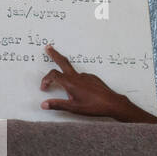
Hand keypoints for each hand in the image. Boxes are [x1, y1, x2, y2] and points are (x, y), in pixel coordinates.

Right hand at [39, 44, 156, 122]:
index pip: (53, 75)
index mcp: (71, 83)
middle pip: (63, 61)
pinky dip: (77, 82)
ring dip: (66, 76)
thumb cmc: (94, 106)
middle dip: (54, 54)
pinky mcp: (93, 78)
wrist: (112, 103)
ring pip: (72, 73)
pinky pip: (81, 78)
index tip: (44, 87)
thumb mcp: (73, 108)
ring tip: (69, 91)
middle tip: (48, 47)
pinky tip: (81, 92)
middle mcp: (78, 76)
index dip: (46, 79)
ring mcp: (86, 76)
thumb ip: (57, 105)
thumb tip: (44, 104)